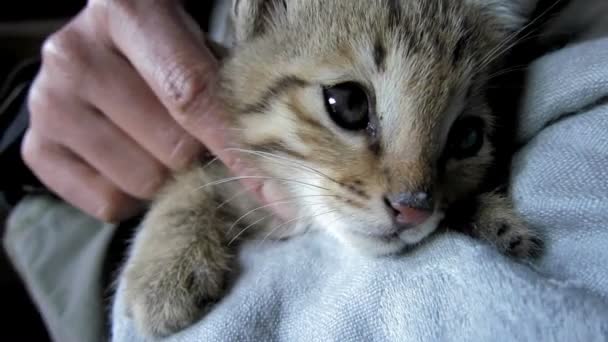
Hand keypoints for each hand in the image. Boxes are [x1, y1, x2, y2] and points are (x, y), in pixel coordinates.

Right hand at [23, 0, 286, 221]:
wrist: (96, 54)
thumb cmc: (163, 53)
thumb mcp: (198, 53)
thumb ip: (230, 103)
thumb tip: (279, 187)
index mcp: (125, 14)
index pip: (191, 95)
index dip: (237, 148)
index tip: (276, 192)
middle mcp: (74, 55)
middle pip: (173, 148)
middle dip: (199, 157)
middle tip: (197, 140)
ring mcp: (48, 103)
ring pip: (143, 182)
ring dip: (166, 177)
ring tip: (159, 145)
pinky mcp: (34, 148)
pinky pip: (108, 204)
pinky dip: (132, 195)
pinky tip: (130, 160)